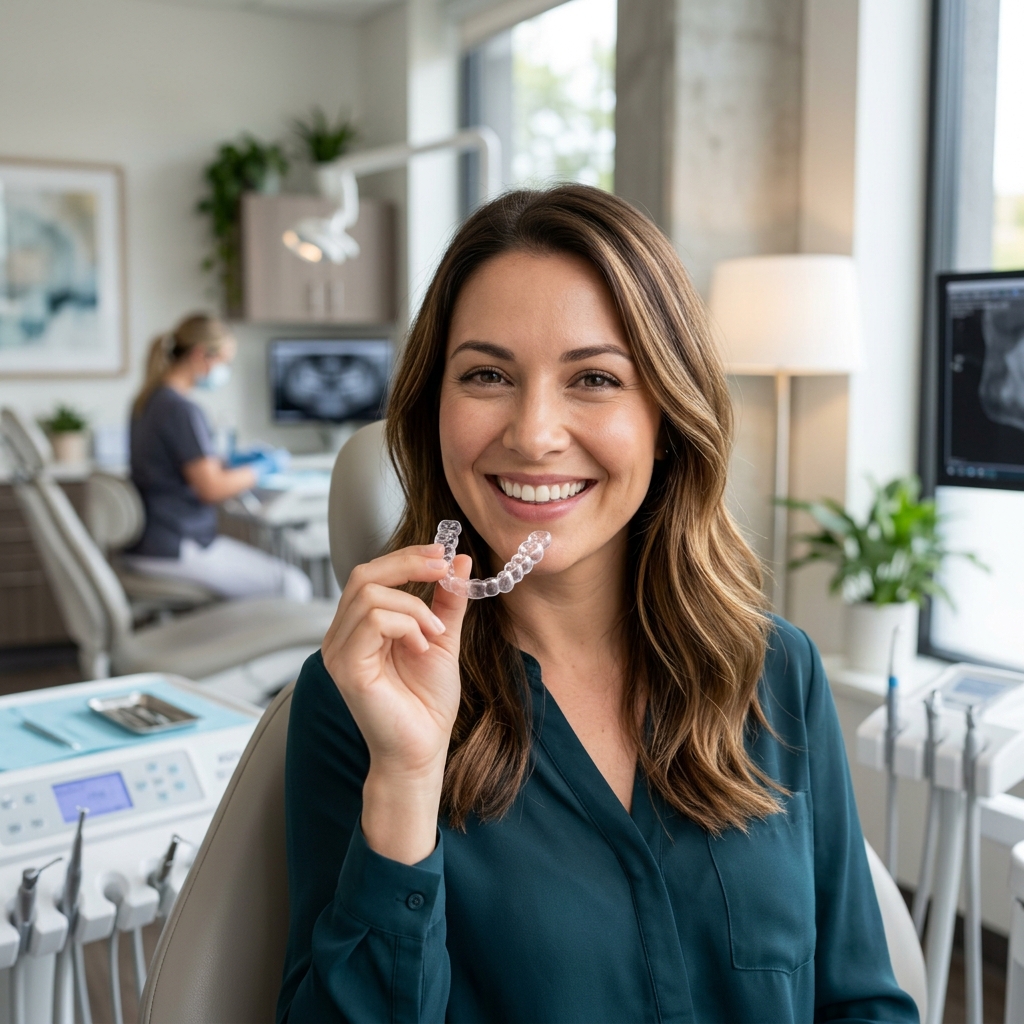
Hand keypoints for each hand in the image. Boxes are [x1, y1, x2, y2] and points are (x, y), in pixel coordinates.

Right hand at [320, 545, 470, 861]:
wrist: (424, 749)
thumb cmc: (427, 702)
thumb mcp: (443, 638)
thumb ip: (447, 600)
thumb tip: (459, 560)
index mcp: (359, 626)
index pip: (371, 573)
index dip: (406, 556)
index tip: (443, 553)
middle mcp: (341, 635)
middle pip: (363, 574)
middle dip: (407, 564)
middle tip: (443, 570)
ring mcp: (339, 651)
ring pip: (369, 594)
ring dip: (413, 606)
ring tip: (434, 633)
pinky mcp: (346, 667)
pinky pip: (371, 620)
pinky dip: (405, 624)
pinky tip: (421, 646)